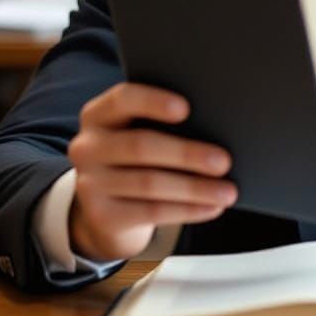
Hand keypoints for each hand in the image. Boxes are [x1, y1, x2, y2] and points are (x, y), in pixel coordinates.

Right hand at [67, 82, 236, 260]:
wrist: (110, 203)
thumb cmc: (140, 154)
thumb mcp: (142, 130)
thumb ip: (165, 122)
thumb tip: (216, 123)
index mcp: (98, 114)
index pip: (123, 99)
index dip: (154, 102)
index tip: (187, 108)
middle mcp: (87, 146)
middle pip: (141, 146)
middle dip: (187, 154)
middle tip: (224, 161)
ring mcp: (90, 184)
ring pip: (150, 183)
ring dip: (195, 188)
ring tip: (228, 190)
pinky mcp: (101, 217)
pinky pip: (151, 213)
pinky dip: (188, 209)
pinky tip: (213, 207)